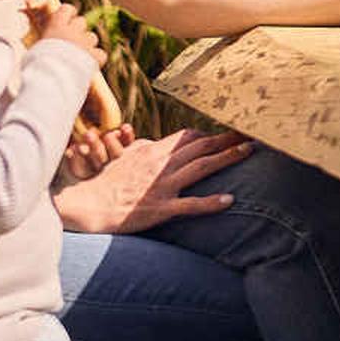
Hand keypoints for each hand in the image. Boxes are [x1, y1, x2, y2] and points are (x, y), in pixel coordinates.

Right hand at [31, 0, 104, 66]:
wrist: (50, 79)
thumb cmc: (36, 65)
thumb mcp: (34, 48)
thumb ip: (43, 40)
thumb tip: (38, 36)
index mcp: (56, 26)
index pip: (67, 9)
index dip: (68, 14)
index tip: (65, 21)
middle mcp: (73, 31)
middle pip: (81, 22)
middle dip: (77, 30)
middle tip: (70, 42)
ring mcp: (85, 43)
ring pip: (92, 37)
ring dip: (87, 44)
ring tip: (77, 56)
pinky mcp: (95, 57)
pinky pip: (101, 54)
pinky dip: (96, 59)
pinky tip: (89, 65)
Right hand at [56, 128, 250, 234]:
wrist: (86, 205)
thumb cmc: (103, 184)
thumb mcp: (122, 159)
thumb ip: (140, 149)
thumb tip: (151, 143)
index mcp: (152, 152)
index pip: (187, 137)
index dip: (210, 134)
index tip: (228, 132)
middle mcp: (160, 165)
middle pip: (201, 147)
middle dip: (227, 139)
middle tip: (252, 132)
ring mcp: (161, 186)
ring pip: (201, 168)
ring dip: (227, 158)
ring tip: (248, 151)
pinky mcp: (159, 208)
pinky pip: (189, 205)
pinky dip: (211, 202)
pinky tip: (230, 200)